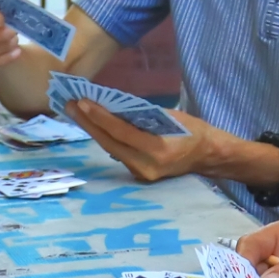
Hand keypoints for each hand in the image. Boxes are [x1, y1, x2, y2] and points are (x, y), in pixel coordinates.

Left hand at [69, 93, 220, 185]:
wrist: (208, 156)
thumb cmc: (193, 131)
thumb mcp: (170, 117)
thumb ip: (142, 115)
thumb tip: (113, 106)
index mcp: (158, 150)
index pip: (121, 132)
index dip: (100, 118)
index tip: (83, 102)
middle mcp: (146, 166)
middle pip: (109, 143)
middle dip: (88, 124)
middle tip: (70, 105)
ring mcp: (141, 174)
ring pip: (111, 149)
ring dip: (93, 130)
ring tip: (77, 112)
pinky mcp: (139, 175)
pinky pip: (118, 153)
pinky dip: (106, 137)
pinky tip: (94, 124)